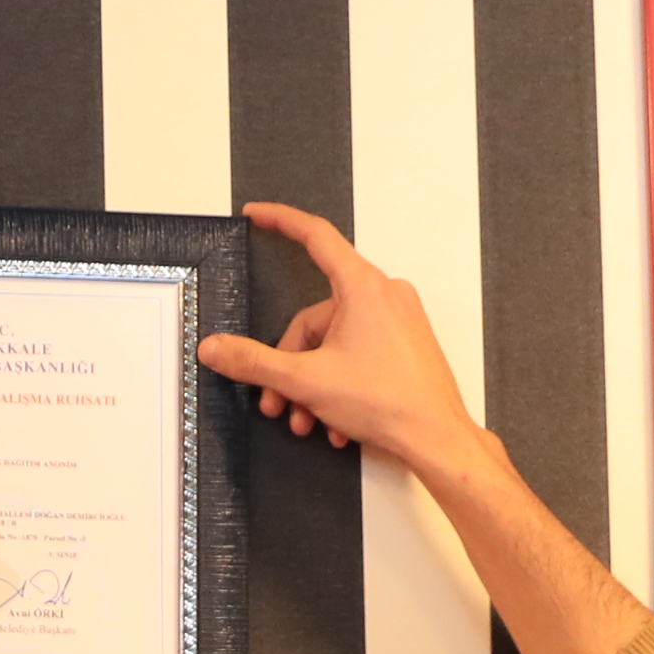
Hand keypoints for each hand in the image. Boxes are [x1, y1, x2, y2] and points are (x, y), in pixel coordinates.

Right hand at [196, 203, 502, 489]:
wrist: (437, 438)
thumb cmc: (390, 402)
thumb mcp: (306, 380)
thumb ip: (254, 362)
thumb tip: (216, 348)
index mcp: (363, 286)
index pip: (315, 235)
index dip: (280, 221)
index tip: (256, 214)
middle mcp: (384, 295)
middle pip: (314, 318)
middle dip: (289, 364)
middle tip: (276, 401)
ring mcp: (398, 319)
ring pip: (334, 342)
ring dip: (312, 384)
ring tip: (307, 421)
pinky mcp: (405, 344)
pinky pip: (357, 353)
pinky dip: (339, 385)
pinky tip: (335, 422)